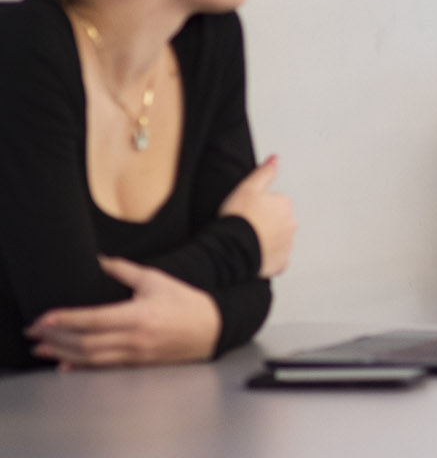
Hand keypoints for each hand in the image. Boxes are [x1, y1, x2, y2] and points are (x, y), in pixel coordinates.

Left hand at [26, 256, 220, 367]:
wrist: (212, 328)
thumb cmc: (184, 301)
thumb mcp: (156, 280)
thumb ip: (124, 271)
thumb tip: (99, 260)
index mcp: (138, 315)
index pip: (93, 319)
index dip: (65, 320)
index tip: (44, 319)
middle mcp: (134, 338)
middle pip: (86, 343)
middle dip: (55, 339)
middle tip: (33, 334)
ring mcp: (135, 354)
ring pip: (90, 358)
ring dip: (62, 354)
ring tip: (41, 349)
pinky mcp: (137, 364)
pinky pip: (103, 367)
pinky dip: (81, 366)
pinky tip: (65, 364)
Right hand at [220, 155, 295, 277]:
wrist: (230, 248)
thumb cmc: (237, 217)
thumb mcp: (247, 187)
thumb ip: (264, 172)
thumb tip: (275, 158)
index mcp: (285, 205)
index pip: (276, 202)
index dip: (259, 206)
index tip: (248, 211)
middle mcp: (291, 224)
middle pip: (279, 220)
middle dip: (266, 223)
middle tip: (247, 226)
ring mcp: (287, 244)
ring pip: (279, 239)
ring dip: (268, 239)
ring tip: (249, 240)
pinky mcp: (280, 262)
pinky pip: (277, 258)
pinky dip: (269, 257)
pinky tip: (256, 255)